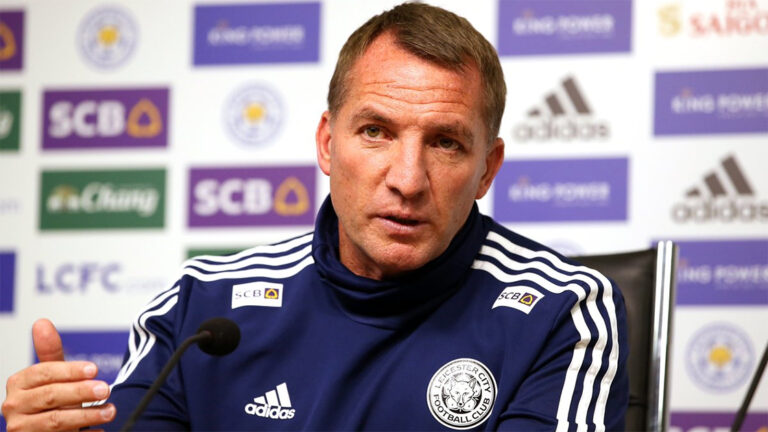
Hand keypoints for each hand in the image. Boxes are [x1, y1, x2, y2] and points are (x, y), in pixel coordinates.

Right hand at [2, 319, 116, 430]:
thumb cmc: (49, 398)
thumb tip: (42, 322)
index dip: (70, 371)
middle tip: (106, 389)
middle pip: (50, 396)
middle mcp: (14, 407)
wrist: (40, 430)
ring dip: (87, 416)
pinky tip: (100, 431)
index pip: (44, 373)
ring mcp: (22, 429)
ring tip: (110, 411)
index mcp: (18, 383)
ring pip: (56, 421)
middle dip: (81, 392)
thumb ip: (49, 351)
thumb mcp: (51, 375)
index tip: (94, 369)